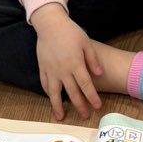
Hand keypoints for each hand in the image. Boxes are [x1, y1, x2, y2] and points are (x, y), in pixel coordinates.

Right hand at [32, 4, 103, 121]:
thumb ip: (92, 59)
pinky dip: (47, 93)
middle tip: (85, 116)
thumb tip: (100, 74)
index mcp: (75, 64)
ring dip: (58, 106)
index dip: (92, 97)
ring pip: (54, 93)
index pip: (86, 85)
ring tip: (60, 117)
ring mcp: (51, 70)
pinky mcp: (42, 68)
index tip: (97, 107)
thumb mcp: (86, 42)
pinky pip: (44, 84)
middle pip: (72, 92)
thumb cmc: (71, 32)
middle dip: (79, 106)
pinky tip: (51, 98)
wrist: (50, 24)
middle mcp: (63, 70)